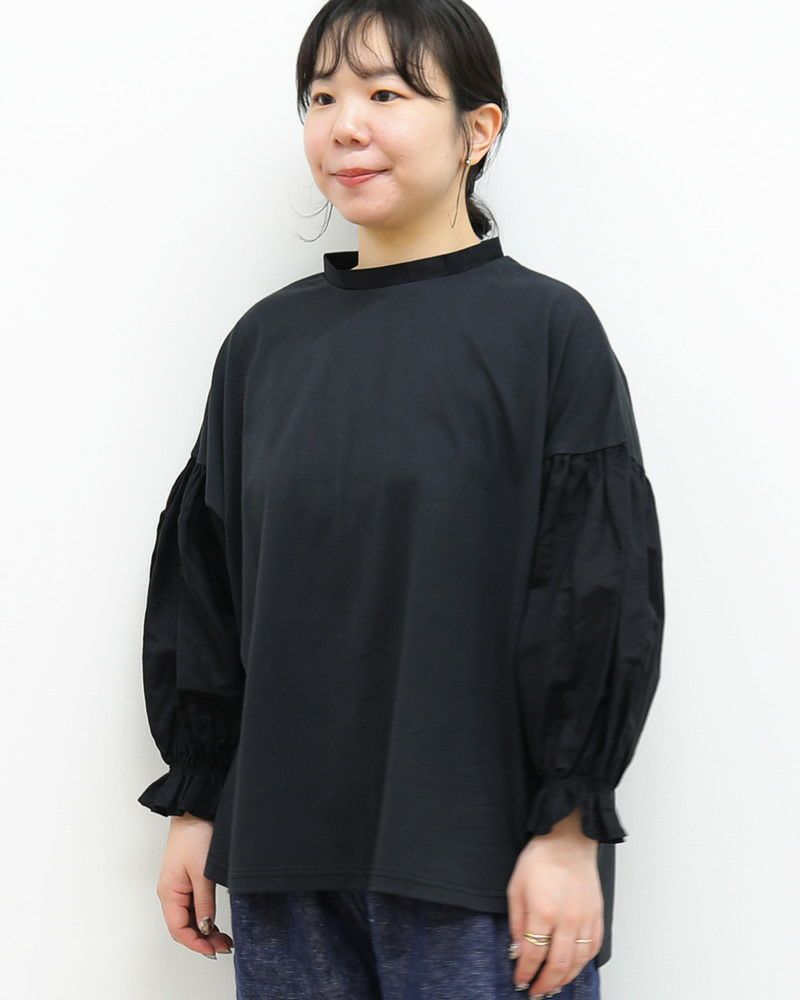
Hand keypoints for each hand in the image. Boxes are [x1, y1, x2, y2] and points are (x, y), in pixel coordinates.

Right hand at [155, 813, 233, 958]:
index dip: (196, 943)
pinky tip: (216, 922)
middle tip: (224, 946)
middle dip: (202, 940)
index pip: (179, 929)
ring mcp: (178, 886)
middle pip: (183, 926)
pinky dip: (203, 917)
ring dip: (204, 930)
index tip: (214, 950)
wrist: (195, 810)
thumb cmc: (194, 835)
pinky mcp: (186, 879)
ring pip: (188, 918)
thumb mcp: (203, 872)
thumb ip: (204, 901)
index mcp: (169, 892)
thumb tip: (206, 926)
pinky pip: (192, 906)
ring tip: (224, 938)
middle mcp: (170, 892)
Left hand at [506, 809, 602, 997]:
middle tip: (536, 992)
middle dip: (546, 983)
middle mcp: (567, 920)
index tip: (520, 981)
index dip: (525, 973)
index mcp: (543, 912)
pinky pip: (594, 948)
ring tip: (554, 985)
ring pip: (578, 961)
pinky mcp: (597, 916)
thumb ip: (517, 922)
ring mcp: (585, 919)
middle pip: (558, 965)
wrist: (568, 840)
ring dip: (565, 978)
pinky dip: (584, 963)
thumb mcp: (516, 887)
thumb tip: (518, 949)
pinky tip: (574, 967)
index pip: (533, 954)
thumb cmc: (540, 859)